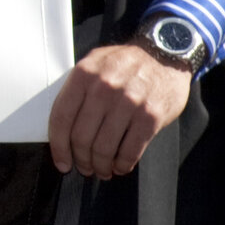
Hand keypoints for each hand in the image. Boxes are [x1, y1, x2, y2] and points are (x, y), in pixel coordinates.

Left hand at [47, 40, 192, 177]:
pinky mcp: (150, 116)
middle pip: (82, 137)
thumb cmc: (125, 63)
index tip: (61, 162)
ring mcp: (129, 102)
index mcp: (83, 74)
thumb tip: (61, 128)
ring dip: (101, 166)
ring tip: (101, 170)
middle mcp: (104, 88)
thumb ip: (77, 90)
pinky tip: (120, 166)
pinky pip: (130, 151)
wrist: (166, 53)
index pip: (61, 118)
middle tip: (84, 168)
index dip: (58, 146)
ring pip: (104, 148)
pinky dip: (123, 165)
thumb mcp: (94, 63)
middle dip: (81, 160)